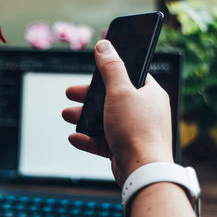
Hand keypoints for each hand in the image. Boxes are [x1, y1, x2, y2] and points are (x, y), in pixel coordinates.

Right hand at [62, 40, 173, 185]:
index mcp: (149, 94)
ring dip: (84, 117)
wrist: (142, 171)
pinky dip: (87, 139)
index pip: (130, 76)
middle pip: (111, 98)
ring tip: (67, 115)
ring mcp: (133, 131)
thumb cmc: (136, 129)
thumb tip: (104, 46)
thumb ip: (111, 68)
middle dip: (88, 96)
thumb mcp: (120, 91)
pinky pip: (102, 141)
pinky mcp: (124, 148)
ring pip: (104, 119)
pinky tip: (74, 137)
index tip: (94, 69)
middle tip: (71, 92)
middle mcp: (143, 112)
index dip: (110, 71)